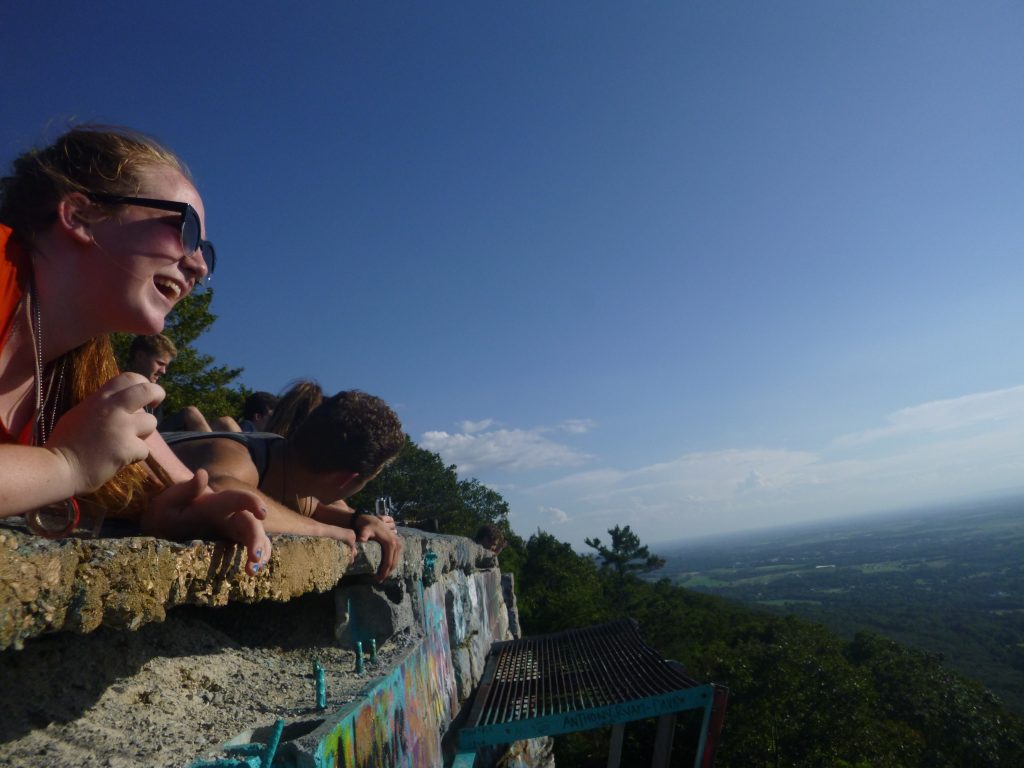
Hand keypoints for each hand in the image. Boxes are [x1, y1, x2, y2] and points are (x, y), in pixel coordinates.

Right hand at [47, 373, 161, 492]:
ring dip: (144, 433)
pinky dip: (135, 456)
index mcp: (100, 399)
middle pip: (147, 391)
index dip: (142, 382)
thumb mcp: (79, 413)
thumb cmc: (64, 443)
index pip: (128, 378)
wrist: (58, 467)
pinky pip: (144, 450)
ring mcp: (122, 428)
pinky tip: (120, 459)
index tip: (146, 392)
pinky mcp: (127, 448)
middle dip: (158, 393)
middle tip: (157, 402)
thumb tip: (118, 403)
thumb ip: (100, 406)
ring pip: (151, 423)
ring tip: (129, 441)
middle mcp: (114, 409)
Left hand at [145, 468, 271, 575]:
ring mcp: (232, 528)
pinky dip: (257, 557)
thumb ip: (185, 489)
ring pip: (255, 536)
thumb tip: (201, 474)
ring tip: (252, 570)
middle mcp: (229, 514)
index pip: (238, 498)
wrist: (163, 520)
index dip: (253, 502)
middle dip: (256, 540)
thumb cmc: (165, 510)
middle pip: (250, 523)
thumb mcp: (169, 500)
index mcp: (215, 503)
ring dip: (260, 551)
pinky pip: (250, 546)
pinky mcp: (231, 540)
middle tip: (253, 559)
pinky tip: (251, 571)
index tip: (262, 514)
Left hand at [354, 514, 401, 580]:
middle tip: (379, 580)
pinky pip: (396, 556)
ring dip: (390, 569)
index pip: (388, 562)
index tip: (377, 579)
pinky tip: (385, 568)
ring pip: (395, 560)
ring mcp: (398, 542)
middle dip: (387, 573)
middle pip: (393, 563)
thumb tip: (361, 539)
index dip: (383, 572)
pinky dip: (392, 563)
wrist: (371, 519)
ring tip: (381, 576)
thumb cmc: (366, 526)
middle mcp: (396, 543)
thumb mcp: (364, 530)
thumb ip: (363, 535)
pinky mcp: (397, 542)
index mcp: (390, 543)